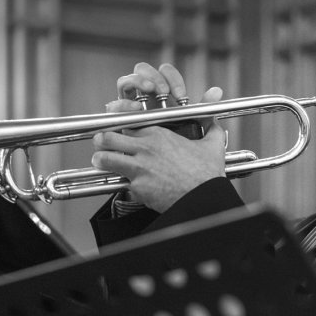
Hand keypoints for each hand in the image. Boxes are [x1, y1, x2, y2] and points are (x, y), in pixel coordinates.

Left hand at [92, 62, 224, 212]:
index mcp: (159, 134)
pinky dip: (122, 185)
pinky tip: (125, 184)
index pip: (127, 123)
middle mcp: (145, 148)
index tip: (119, 131)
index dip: (120, 127)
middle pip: (108, 137)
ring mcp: (139, 168)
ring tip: (100, 162)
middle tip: (101, 144)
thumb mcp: (211, 144)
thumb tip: (214, 118)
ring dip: (101, 160)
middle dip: (101, 140)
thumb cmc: (207, 173)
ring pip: (105, 158)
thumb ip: (210, 125)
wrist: (204, 198)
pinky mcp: (138, 187)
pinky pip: (120, 183)